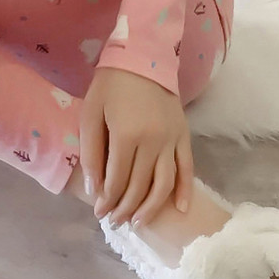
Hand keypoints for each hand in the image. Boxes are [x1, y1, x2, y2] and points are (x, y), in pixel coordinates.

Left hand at [81, 67, 194, 229]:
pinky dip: (184, 191)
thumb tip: (96, 189)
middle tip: (116, 222)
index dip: (107, 200)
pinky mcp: (184, 135)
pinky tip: (178, 210)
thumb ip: (92, 152)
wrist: (143, 56)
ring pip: (164, 184)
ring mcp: (171, 139)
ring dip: (151, 207)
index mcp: (126, 136)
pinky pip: (187, 168)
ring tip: (139, 222)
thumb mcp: (91, 113)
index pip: (117, 180)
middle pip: (139, 186)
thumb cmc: (111, 84)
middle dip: (125, 209)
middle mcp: (152, 142)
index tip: (99, 212)